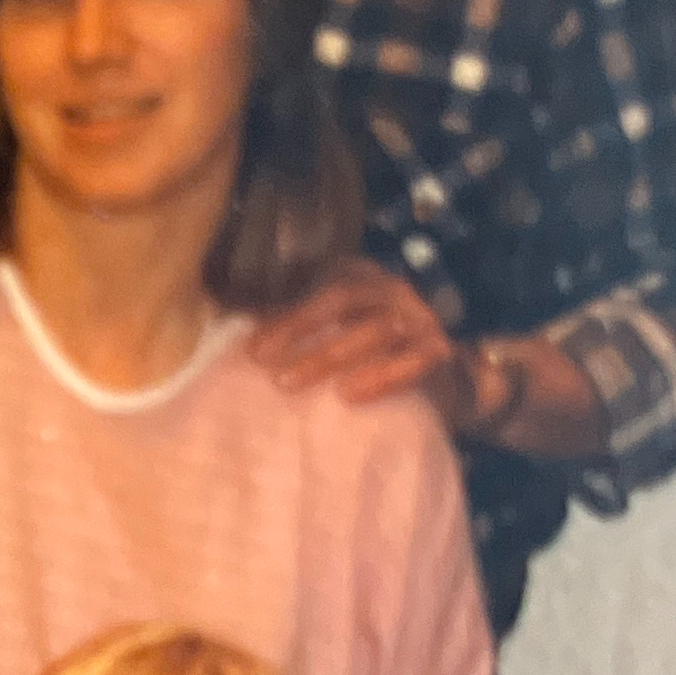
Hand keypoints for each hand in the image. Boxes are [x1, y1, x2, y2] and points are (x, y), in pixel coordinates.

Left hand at [249, 261, 464, 420]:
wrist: (442, 374)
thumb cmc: (369, 351)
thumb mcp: (331, 330)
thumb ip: (291, 326)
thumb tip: (233, 333)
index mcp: (360, 279)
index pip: (319, 292)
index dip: (286, 320)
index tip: (253, 352)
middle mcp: (390, 291)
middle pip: (345, 302)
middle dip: (304, 337)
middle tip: (272, 374)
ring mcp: (418, 318)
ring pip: (377, 330)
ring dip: (333, 358)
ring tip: (296, 384)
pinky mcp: (438, 350)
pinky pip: (411, 361)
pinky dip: (380, 377)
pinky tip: (349, 395)